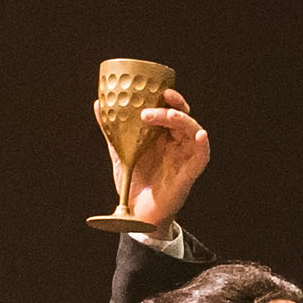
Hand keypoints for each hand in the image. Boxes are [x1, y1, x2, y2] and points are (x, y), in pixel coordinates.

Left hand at [116, 86, 209, 233]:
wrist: (136, 214)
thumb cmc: (133, 184)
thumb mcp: (120, 153)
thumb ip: (112, 130)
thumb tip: (99, 104)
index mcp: (162, 137)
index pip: (171, 111)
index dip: (169, 98)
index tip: (159, 89)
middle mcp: (176, 145)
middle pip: (183, 118)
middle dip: (175, 105)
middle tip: (161, 98)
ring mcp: (184, 158)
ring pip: (193, 131)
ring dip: (182, 120)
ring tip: (164, 115)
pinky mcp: (189, 174)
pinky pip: (202, 156)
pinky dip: (203, 145)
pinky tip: (200, 135)